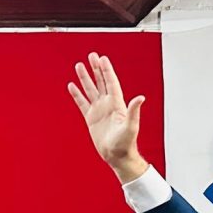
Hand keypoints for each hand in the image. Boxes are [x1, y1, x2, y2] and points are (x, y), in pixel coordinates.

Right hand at [68, 52, 149, 182]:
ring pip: (91, 90)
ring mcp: (99, 111)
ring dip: (85, 78)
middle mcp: (108, 105)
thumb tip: (141, 97)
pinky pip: (82, 103)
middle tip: (92, 55)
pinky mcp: (91, 119)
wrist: (117, 156)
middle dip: (96, 69)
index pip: (111, 82)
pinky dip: (77, 95)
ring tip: (79, 65)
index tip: (102, 58)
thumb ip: (134, 111)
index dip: (107, 70)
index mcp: (117, 104)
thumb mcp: (131, 126)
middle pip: (101, 82)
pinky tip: (72, 86)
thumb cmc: (126, 143)